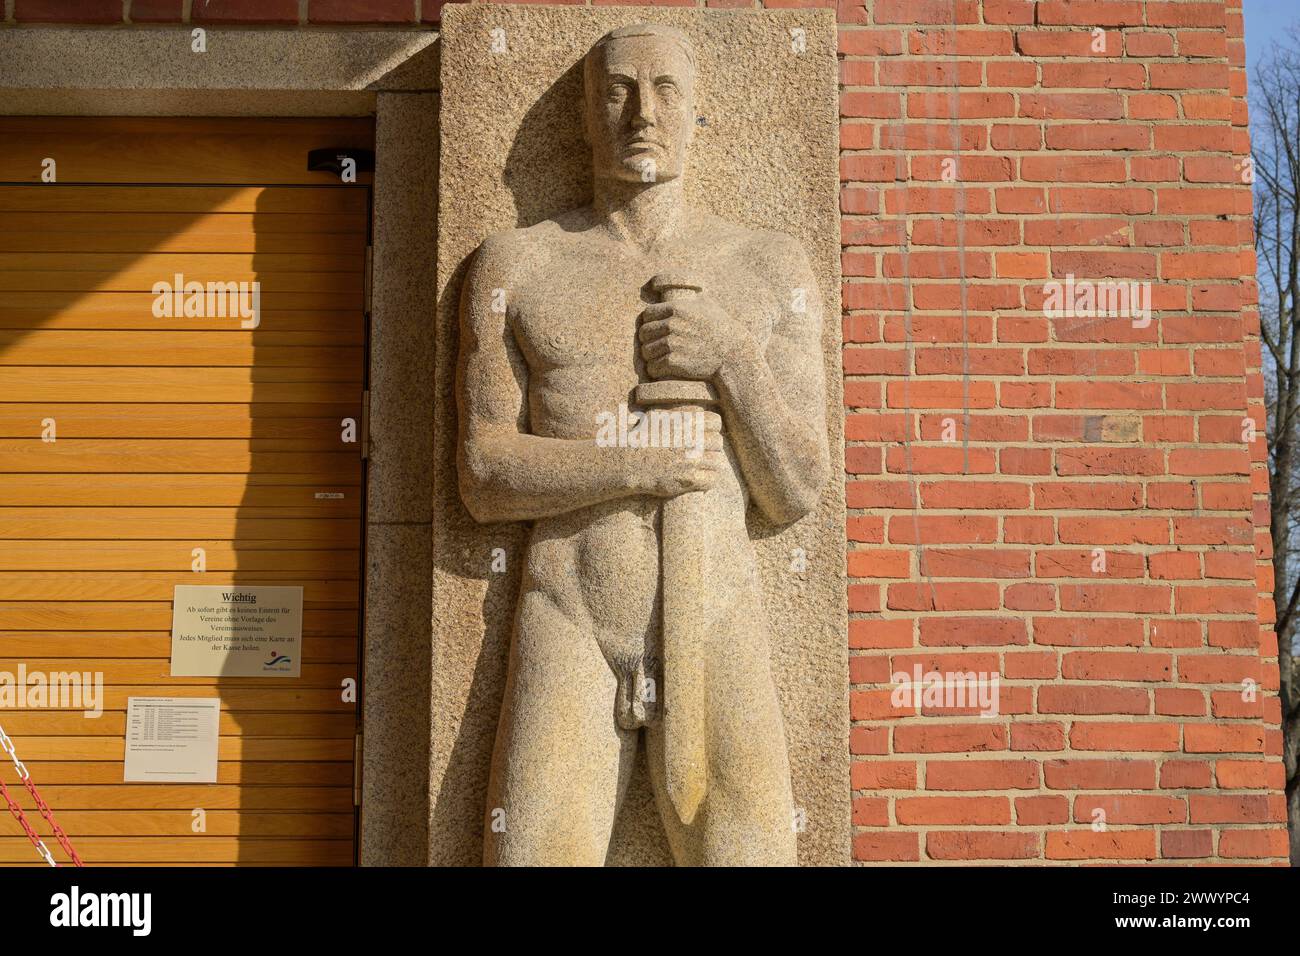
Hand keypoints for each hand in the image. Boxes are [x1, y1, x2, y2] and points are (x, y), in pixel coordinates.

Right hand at [624, 410, 724, 496]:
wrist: (628, 462)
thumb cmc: (641, 438)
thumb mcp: (657, 416)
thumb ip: (679, 413)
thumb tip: (697, 411)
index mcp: (686, 422)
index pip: (716, 422)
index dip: (712, 428)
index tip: (706, 434)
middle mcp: (691, 440)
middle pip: (718, 442)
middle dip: (711, 447)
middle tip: (703, 452)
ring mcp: (691, 460)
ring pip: (717, 461)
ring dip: (710, 463)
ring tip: (702, 466)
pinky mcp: (689, 479)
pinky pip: (712, 479)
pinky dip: (708, 479)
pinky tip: (700, 478)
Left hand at [638, 292, 756, 381]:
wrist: (732, 354)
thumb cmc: (720, 328)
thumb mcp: (706, 303)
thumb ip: (688, 293)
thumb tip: (671, 283)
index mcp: (677, 309)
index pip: (647, 315)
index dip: (650, 323)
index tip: (656, 331)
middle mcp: (672, 325)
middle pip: (643, 334)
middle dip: (649, 340)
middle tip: (658, 347)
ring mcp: (673, 344)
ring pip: (646, 352)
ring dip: (651, 357)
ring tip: (660, 358)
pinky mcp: (674, 362)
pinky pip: (653, 367)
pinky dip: (656, 370)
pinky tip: (664, 369)